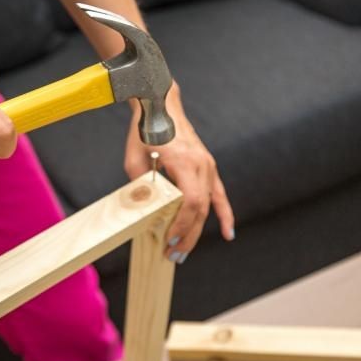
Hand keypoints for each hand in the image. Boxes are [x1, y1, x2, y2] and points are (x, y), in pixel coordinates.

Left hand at [124, 82, 234, 262]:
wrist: (160, 105)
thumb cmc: (145, 130)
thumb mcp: (133, 159)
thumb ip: (140, 185)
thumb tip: (143, 210)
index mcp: (185, 163)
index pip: (190, 203)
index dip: (182, 225)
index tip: (169, 240)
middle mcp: (202, 165)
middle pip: (201, 209)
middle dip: (187, 236)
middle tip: (173, 255)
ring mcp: (208, 166)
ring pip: (209, 206)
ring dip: (197, 230)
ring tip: (184, 251)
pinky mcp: (208, 167)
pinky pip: (220, 195)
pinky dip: (224, 214)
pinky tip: (227, 233)